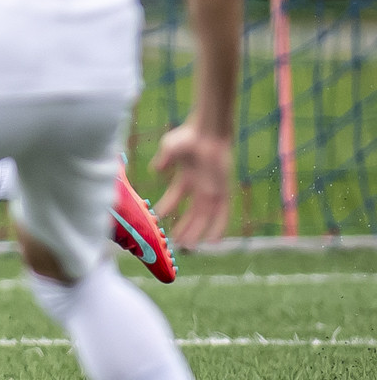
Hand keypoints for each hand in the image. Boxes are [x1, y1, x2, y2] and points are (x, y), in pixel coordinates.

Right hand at [149, 124, 232, 247]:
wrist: (208, 131)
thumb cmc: (188, 136)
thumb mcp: (170, 147)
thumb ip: (164, 159)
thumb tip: (156, 170)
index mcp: (186, 178)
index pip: (175, 198)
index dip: (166, 209)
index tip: (156, 220)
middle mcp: (200, 187)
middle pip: (192, 213)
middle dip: (184, 228)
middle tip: (175, 244)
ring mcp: (212, 190)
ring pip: (204, 217)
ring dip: (197, 232)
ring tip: (188, 248)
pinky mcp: (223, 191)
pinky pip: (222, 213)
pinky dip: (218, 227)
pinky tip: (214, 241)